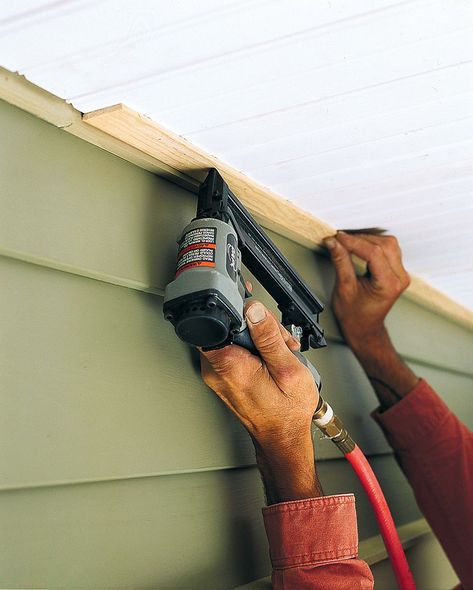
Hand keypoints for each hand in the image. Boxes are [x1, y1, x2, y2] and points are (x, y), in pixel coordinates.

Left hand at [200, 300, 321, 502]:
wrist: (282, 438)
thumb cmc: (286, 413)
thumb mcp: (287, 369)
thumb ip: (269, 336)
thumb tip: (254, 309)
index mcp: (229, 364)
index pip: (217, 320)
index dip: (236, 308)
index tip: (254, 309)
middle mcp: (216, 369)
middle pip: (228, 326)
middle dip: (257, 327)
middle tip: (278, 341)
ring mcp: (217, 373)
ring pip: (232, 337)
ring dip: (257, 339)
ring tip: (277, 354)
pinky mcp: (223, 376)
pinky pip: (234, 351)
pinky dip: (252, 350)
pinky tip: (268, 360)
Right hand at [325, 232, 417, 406]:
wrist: (364, 329)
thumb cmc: (355, 316)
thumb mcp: (344, 287)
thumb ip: (340, 262)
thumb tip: (334, 243)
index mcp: (388, 284)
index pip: (373, 253)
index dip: (353, 242)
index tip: (338, 238)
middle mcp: (399, 278)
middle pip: (384, 245)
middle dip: (360, 239)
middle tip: (340, 239)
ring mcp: (401, 274)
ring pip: (388, 244)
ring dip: (368, 239)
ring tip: (349, 242)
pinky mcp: (397, 271)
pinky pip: (389, 249)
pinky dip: (373, 244)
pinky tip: (360, 246)